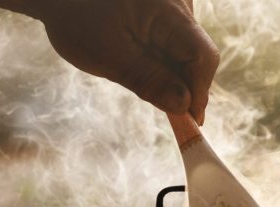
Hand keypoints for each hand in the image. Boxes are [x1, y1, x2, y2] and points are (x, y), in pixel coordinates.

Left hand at [18, 0, 218, 122]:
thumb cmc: (76, 18)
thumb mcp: (109, 56)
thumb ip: (149, 80)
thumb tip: (184, 105)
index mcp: (169, 10)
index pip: (202, 56)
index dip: (199, 92)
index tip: (190, 122)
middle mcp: (179, 2)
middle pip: (196, 54)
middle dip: (181, 83)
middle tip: (163, 111)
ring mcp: (173, 4)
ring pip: (184, 49)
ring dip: (168, 71)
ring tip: (131, 71)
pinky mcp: (165, 8)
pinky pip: (172, 40)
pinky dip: (159, 57)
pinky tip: (133, 57)